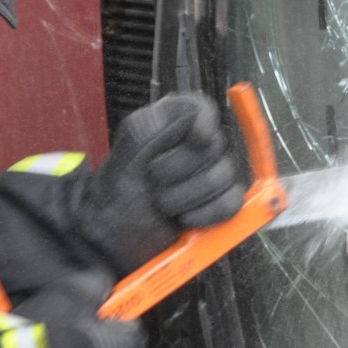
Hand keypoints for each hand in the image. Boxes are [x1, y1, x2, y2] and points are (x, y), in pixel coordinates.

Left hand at [79, 93, 244, 273]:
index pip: (202, 109)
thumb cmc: (118, 193)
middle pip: (215, 145)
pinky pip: (232, 202)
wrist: (115, 239)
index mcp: (172, 124)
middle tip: (154, 182)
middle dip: (180, 169)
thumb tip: (196, 119)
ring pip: (224, 175)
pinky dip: (207, 214)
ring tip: (164, 205)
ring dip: (187, 195)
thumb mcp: (126, 152)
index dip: (204, 122)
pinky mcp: (220, 204)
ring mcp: (211, 175)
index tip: (195, 139)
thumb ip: (154, 124)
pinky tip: (185, 219)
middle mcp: (195, 146)